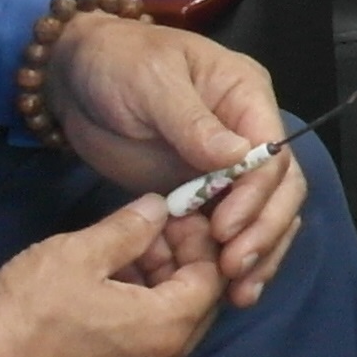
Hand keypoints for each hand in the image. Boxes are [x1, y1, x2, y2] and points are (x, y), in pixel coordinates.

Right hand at [0, 198, 224, 356]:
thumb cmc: (27, 311)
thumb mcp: (79, 252)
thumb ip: (130, 228)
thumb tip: (159, 207)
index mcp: (167, 329)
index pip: (212, 278)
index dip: (197, 240)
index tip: (172, 214)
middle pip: (195, 306)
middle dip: (178, 262)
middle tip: (146, 232)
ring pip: (167, 329)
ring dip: (155, 290)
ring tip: (118, 258)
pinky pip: (141, 352)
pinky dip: (135, 319)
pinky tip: (101, 295)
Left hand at [33, 11, 305, 300]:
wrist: (75, 74)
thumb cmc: (116, 64)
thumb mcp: (152, 82)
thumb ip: (193, 121)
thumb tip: (239, 156)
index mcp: (245, 96)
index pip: (273, 153)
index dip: (257, 195)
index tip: (226, 230)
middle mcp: (247, 132)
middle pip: (281, 189)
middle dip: (265, 231)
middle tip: (233, 270)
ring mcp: (226, 165)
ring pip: (265, 213)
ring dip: (260, 252)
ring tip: (239, 292)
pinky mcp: (201, 191)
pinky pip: (231, 226)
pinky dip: (233, 255)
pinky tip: (227, 288)